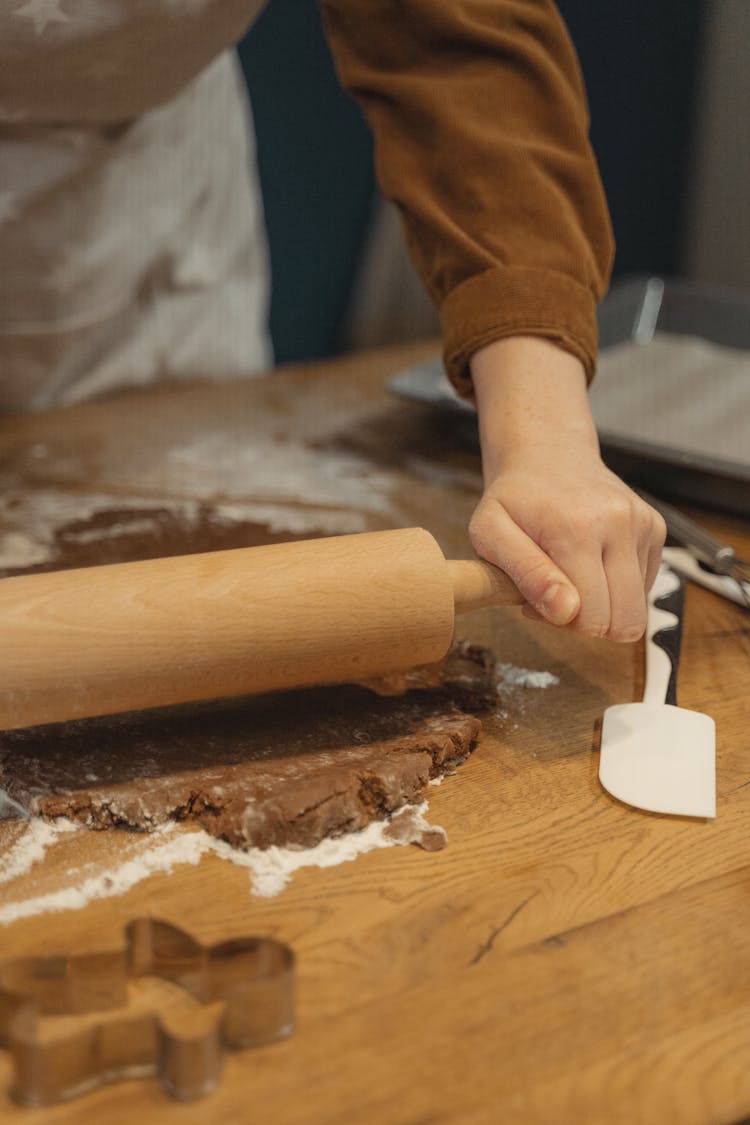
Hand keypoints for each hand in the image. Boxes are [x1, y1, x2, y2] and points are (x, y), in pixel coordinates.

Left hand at [469, 336, 665, 640]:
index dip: (561, 622)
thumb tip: (566, 611)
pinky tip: (588, 562)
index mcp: (577, 528)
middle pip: (626, 620)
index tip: (535, 599)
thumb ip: (526, 574)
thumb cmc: (514, 499)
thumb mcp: (490, 534)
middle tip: (554, 594)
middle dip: (587, 622)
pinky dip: (616, 587)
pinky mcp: (655, 528)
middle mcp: (620, 523)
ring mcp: (644, 524)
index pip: (592, 617)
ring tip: (569, 574)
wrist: (547, 455)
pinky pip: (643, 588)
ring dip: (602, 605)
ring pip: (637, 608)